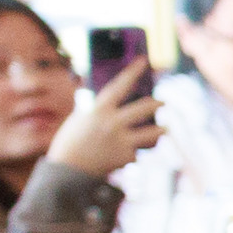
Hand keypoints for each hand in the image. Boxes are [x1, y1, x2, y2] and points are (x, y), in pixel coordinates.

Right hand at [48, 66, 160, 181]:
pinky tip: (129, 154)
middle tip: (164, 102)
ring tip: (165, 128)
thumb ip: (96, 109)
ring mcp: (122, 140)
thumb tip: (107, 99)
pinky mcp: (127, 156)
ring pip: (154, 131)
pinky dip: (136, 151)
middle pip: (145, 107)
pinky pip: (139, 150)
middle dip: (158, 104)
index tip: (145, 60)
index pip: (120, 85)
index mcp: (99, 109)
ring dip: (162, 129)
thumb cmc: (70, 143)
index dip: (133, 71)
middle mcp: (113, 122)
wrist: (68, 171)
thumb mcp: (79, 119)